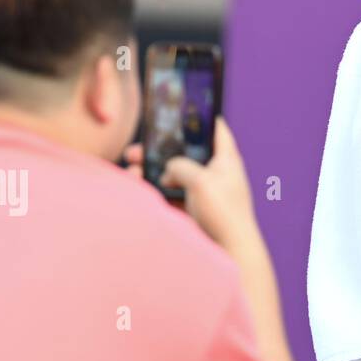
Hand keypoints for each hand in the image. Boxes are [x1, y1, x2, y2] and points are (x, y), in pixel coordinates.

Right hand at [127, 117, 260, 251]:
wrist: (229, 252)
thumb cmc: (223, 213)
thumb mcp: (201, 180)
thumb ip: (181, 166)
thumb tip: (169, 171)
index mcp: (226, 159)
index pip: (216, 130)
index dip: (202, 117)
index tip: (184, 109)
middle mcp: (215, 173)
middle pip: (185, 153)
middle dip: (160, 150)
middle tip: (137, 150)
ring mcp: (201, 192)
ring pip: (172, 174)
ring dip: (151, 171)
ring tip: (132, 170)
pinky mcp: (190, 210)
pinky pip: (169, 195)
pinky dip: (153, 190)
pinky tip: (138, 187)